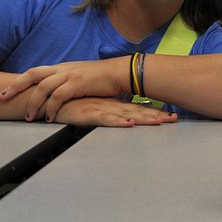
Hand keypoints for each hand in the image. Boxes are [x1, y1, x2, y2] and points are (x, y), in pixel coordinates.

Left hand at [0, 58, 128, 121]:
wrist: (118, 72)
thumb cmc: (101, 78)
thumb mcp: (79, 77)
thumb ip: (65, 82)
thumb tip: (54, 92)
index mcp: (61, 67)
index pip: (34, 72)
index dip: (18, 81)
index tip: (5, 91)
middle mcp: (62, 69)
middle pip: (32, 75)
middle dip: (15, 87)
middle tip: (2, 98)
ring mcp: (69, 75)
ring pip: (43, 87)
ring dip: (33, 104)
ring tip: (29, 117)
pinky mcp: (78, 84)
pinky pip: (58, 97)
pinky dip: (51, 108)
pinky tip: (50, 118)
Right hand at [53, 97, 176, 126]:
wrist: (47, 98)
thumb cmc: (69, 104)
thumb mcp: (91, 106)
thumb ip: (105, 110)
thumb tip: (120, 115)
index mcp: (110, 103)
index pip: (136, 108)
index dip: (154, 112)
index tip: (171, 116)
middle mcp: (108, 104)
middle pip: (136, 111)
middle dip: (156, 115)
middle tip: (174, 118)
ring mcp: (99, 108)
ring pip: (125, 114)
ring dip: (143, 118)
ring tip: (159, 121)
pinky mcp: (87, 114)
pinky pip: (105, 119)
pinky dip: (117, 122)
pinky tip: (129, 124)